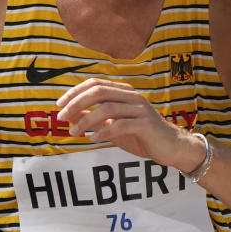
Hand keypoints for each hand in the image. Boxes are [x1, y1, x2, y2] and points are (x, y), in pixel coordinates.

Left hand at [56, 78, 203, 170]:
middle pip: (98, 92)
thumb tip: (71, 116)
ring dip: (86, 121)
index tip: (59, 104)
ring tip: (74, 133)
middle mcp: (131, 96)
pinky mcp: (145, 124)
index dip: (75, 92)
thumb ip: (96, 119)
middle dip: (76, 104)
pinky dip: (103, 132)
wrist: (171, 147)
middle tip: (62, 118)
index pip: (95, 84)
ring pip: (107, 108)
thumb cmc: (141, 136)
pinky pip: (120, 125)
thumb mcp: (114, 126)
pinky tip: (93, 139)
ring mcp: (139, 109)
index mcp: (124, 92)